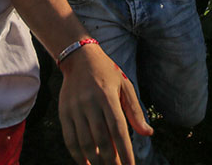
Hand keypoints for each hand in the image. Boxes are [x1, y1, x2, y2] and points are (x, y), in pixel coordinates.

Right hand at [58, 44, 152, 164]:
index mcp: (108, 95)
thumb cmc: (107, 73)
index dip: (124, 151)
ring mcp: (75, 108)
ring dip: (96, 161)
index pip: (118, 129)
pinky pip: (70, 139)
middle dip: (111, 161)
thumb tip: (148, 133)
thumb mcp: (125, 85)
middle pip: (102, 139)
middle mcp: (90, 102)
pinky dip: (78, 155)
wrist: (79, 58)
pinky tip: (87, 164)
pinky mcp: (64, 113)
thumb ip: (135, 111)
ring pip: (85, 142)